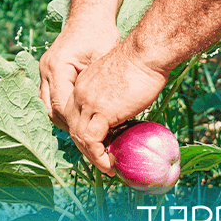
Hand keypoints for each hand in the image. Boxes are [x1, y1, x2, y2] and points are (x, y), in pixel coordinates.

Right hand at [39, 19, 119, 131]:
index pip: (61, 106)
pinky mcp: (51, 72)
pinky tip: (83, 117)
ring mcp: (45, 71)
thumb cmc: (100, 33)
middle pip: (51, 110)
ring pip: (50, 106)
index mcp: (56, 67)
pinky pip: (53, 98)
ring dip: (67, 120)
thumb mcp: (104, 58)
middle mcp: (46, 70)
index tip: (93, 138)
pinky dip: (66, 109)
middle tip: (90, 141)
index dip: (76, 125)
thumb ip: (100, 86)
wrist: (90, 15)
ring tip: (87, 133)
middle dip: (70, 127)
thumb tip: (106, 115)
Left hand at [65, 41, 167, 174]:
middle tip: (101, 159)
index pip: (74, 114)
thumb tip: (124, 112)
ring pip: (80, 137)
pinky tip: (109, 164)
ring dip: (92, 156)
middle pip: (73, 127)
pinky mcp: (100, 112)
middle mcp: (80, 93)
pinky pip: (93, 142)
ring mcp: (88, 103)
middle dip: (85, 147)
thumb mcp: (120, 81)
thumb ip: (115, 97)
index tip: (99, 143)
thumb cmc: (143, 62)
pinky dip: (99, 157)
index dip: (84, 131)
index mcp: (83, 84)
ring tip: (106, 167)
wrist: (147, 53)